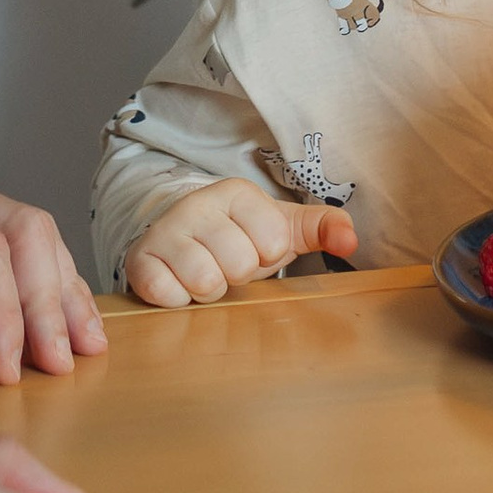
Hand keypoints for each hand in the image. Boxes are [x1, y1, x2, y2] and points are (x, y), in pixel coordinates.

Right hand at [124, 176, 357, 305]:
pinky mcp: (141, 260)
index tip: (255, 246)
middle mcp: (197, 205)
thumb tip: (351, 241)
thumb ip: (323, 227)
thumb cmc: (238, 235)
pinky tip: (180, 284)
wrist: (180, 236)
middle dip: (239, 275)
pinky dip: (179, 300)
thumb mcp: (282, 227)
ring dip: (211, 290)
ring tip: (207, 273)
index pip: (273, 241)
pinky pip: (167, 293)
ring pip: (205, 282)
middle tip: (228, 265)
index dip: (269, 255)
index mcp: (237, 193)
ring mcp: (165, 232)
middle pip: (239, 264)